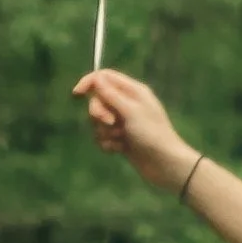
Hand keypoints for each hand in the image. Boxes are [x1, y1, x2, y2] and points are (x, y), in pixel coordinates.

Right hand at [73, 67, 194, 194]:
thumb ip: (111, 95)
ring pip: (98, 121)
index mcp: (133, 91)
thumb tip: (96, 78)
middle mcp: (127, 104)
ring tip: (120, 138)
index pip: (104, 77)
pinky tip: (120, 149)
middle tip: (111, 123)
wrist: (165, 165)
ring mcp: (123, 122)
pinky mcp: (120, 139)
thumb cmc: (152, 134)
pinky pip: (102, 137)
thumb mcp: (131, 111)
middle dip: (98, 113)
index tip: (77, 94)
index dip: (89, 82)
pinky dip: (108, 143)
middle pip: (98, 100)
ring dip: (104, 131)